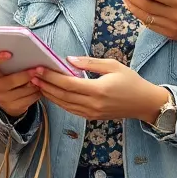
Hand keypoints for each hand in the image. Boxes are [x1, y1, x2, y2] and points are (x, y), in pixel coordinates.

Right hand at [0, 52, 41, 117]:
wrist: (7, 97)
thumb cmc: (10, 75)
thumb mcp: (8, 67)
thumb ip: (14, 60)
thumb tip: (29, 53)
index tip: (9, 53)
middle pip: (9, 82)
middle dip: (24, 76)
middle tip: (36, 70)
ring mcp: (2, 98)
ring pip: (22, 92)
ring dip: (33, 85)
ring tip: (40, 78)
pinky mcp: (12, 107)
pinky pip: (28, 100)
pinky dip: (36, 93)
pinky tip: (39, 87)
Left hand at [32, 57, 168, 123]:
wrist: (144, 103)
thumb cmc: (131, 81)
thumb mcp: (112, 65)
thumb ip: (89, 63)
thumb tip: (68, 60)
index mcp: (98, 90)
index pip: (68, 83)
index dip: (51, 76)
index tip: (39, 68)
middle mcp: (93, 104)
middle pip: (62, 95)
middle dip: (45, 85)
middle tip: (31, 75)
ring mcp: (92, 113)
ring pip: (64, 105)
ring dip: (49, 94)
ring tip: (37, 84)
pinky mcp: (92, 117)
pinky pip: (71, 110)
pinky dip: (59, 102)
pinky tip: (52, 94)